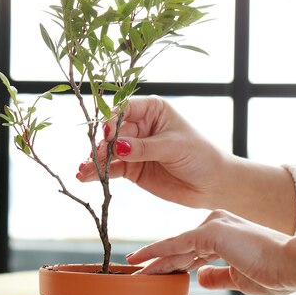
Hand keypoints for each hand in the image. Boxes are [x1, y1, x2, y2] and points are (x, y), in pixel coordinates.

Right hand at [77, 95, 227, 208]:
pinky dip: (99, 173)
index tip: (106, 134)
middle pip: (112, 132)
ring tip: (83, 171)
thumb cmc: (200, 156)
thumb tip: (116, 146)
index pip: (125, 109)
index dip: (112, 120)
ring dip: (95, 161)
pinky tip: (86, 177)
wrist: (212, 184)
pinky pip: (112, 169)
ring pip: (109, 152)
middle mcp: (140, 127)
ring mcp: (135, 149)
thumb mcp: (173, 147)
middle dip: (100, 144)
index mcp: (153, 110)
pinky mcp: (132, 169)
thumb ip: (144, 148)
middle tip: (92, 158)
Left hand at [126, 210, 294, 294]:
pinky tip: (140, 261)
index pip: (192, 251)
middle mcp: (216, 225)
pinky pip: (177, 246)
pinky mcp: (210, 231)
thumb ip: (216, 276)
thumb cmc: (272, 273)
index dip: (173, 263)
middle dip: (158, 262)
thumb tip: (199, 278)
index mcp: (224, 235)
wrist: (290, 266)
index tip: (156, 272)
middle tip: (136, 272)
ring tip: (132, 271)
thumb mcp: (237, 278)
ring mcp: (212, 225)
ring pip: (175, 247)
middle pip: (180, 248)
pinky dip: (157, 254)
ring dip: (153, 261)